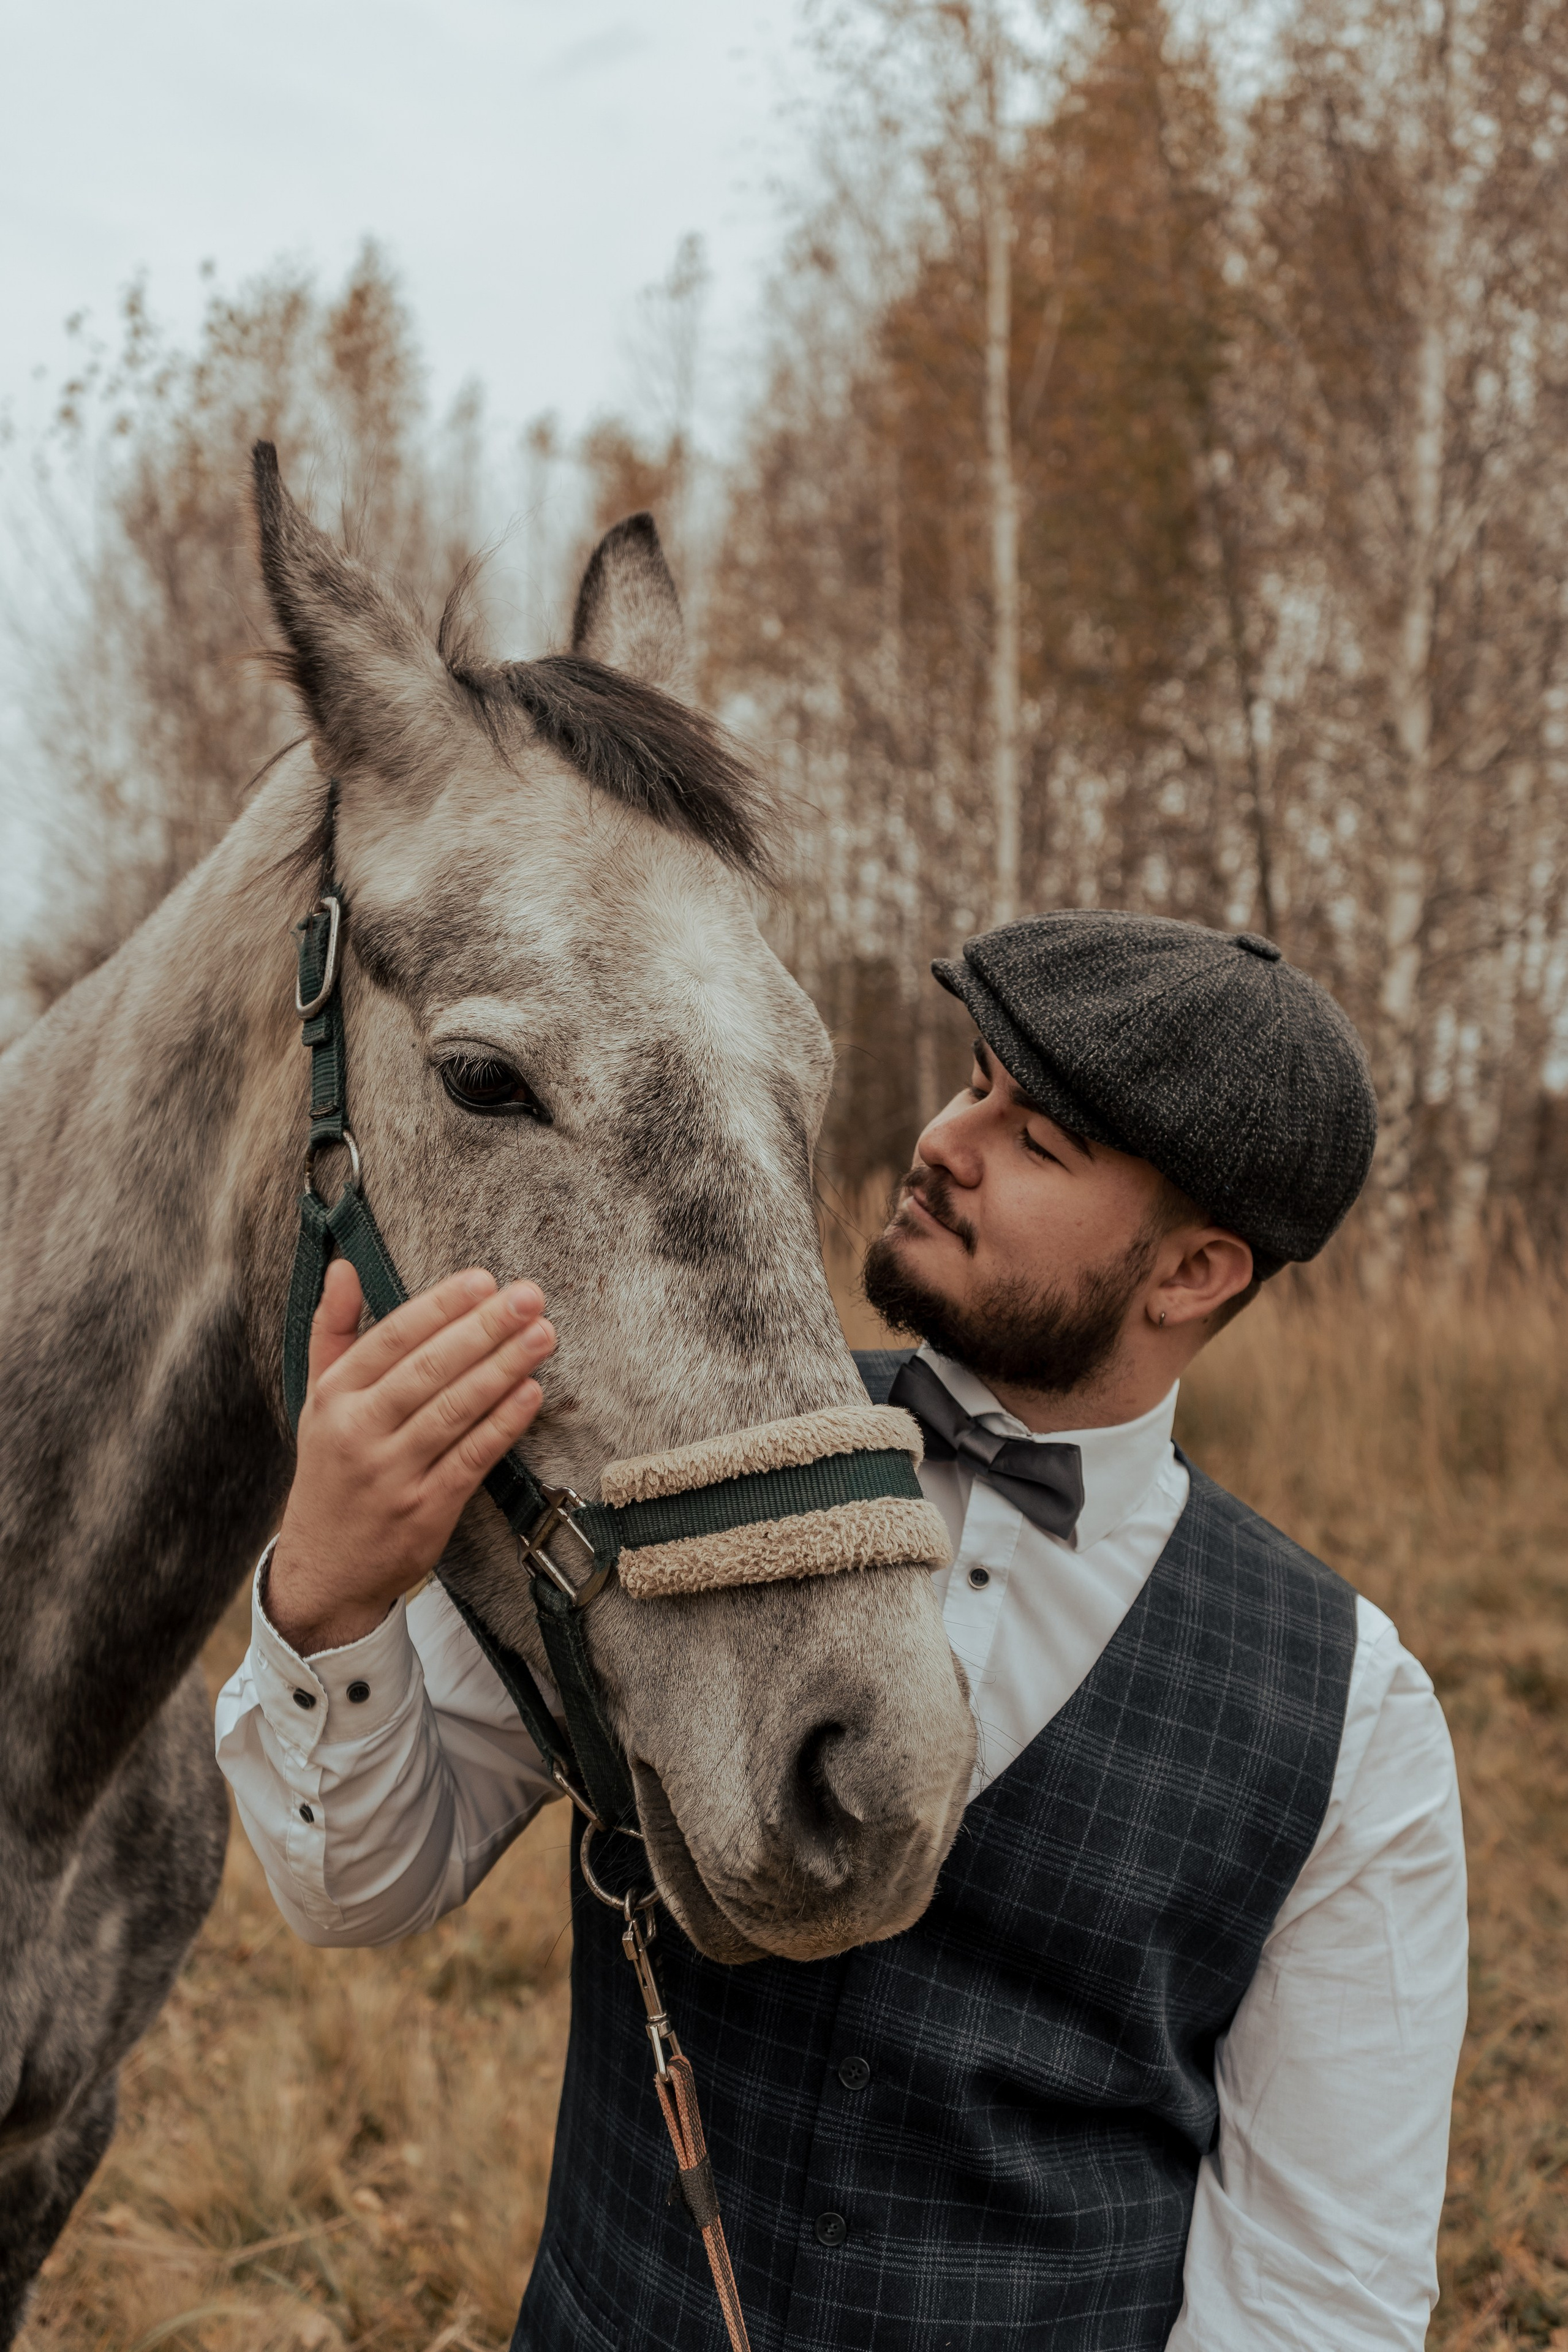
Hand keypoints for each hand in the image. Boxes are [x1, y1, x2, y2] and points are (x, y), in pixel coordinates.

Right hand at [267, 1259, 555, 1655]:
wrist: (325, 1570)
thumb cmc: (333, 1470)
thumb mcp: (318, 1399)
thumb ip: (333, 1331)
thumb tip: (344, 1266)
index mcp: (333, 1398)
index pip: (391, 1339)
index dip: (439, 1307)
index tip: (482, 1279)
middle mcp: (357, 1433)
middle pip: (427, 1371)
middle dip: (483, 1329)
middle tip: (529, 1297)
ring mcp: (391, 1475)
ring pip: (453, 1411)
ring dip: (503, 1369)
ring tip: (542, 1335)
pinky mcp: (425, 1511)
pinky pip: (471, 1458)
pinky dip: (503, 1424)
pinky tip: (531, 1394)